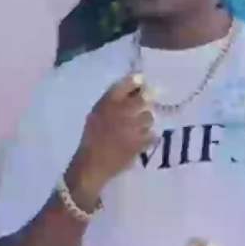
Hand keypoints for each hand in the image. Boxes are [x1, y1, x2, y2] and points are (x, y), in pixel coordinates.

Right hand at [68, 74, 154, 197]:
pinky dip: (148, 138)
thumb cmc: (92, 138)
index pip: (126, 84)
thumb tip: (135, 87)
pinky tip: (142, 140)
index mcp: (107, 104)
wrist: (92, 164)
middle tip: (141, 109)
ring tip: (138, 129)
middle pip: (143, 99)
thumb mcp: (96, 114)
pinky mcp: (139, 143)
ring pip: (149, 118)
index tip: (141, 81)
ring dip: (145, 122)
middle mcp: (121, 112)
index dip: (136, 81)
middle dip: (144, 103)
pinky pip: (152, 135)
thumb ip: (112, 100)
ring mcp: (132, 128)